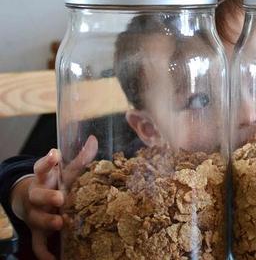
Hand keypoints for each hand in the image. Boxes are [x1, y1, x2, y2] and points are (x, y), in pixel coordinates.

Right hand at [10, 135, 97, 259]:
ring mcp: (35, 214)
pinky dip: (45, 253)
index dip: (47, 161)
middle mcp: (37, 195)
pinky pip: (38, 245)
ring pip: (37, 218)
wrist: (31, 203)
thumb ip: (79, 158)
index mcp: (44, 179)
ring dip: (47, 221)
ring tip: (61, 223)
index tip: (54, 154)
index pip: (41, 168)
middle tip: (60, 198)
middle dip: (48, 196)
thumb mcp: (66, 171)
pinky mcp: (36, 232)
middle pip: (37, 194)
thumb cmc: (55, 184)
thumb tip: (93, 139)